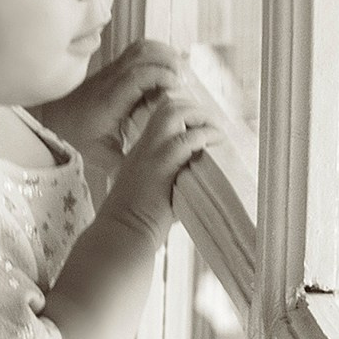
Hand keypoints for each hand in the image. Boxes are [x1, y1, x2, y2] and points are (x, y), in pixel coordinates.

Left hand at [37, 39, 184, 176]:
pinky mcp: (114, 68)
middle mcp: (110, 80)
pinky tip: (168, 67)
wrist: (51, 118)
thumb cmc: (75, 137)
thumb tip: (149, 176)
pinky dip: (156, 52)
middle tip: (186, 80)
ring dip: (164, 54)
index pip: (136, 76)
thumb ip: (124, 164)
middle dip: (169, 61)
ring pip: (140, 47)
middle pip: (142, 54)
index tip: (179, 87)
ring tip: (181, 72)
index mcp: (109, 100)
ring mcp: (111, 70)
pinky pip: (137, 50)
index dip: (161, 75)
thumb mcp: (100, 155)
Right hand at [98, 81, 221, 248]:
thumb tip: (195, 180)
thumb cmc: (137, 220)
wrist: (122, 232)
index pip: (159, 114)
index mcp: (140, 151)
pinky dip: (206, 135)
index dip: (182, 111)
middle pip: (168, 106)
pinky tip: (216, 142)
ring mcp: (151, 153)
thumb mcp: (151, 190)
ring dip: (201, 117)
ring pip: (175, 113)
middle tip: (212, 124)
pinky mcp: (161, 166)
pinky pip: (186, 139)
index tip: (200, 123)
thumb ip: (170, 178)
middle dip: (195, 109)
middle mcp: (144, 146)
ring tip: (216, 131)